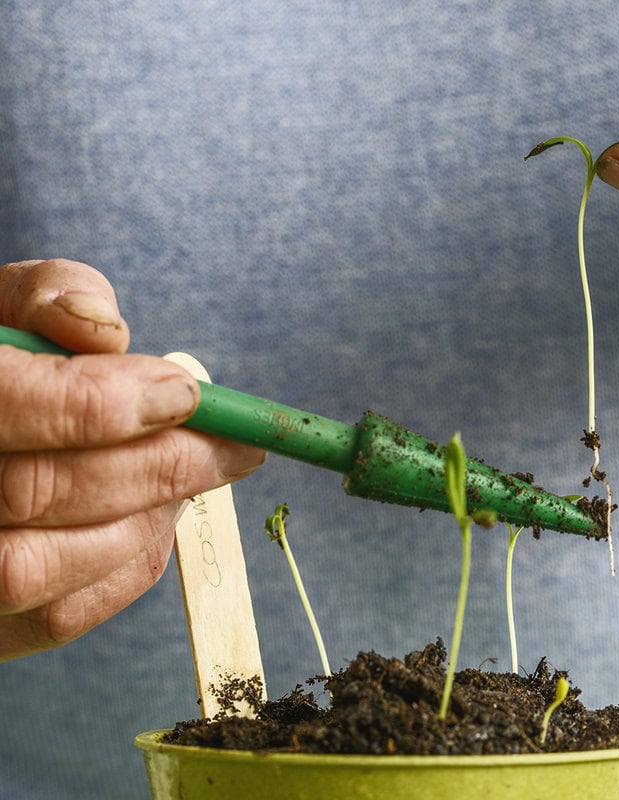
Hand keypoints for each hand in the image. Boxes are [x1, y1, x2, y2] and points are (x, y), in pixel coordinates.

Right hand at [0, 259, 264, 659]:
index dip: (103, 402)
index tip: (187, 392)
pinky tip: (156, 520)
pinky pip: (53, 618)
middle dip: (155, 466)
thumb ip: (44, 297)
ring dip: (142, 521)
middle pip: (34, 492)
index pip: (6, 404)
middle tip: (234, 446)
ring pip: (39, 569)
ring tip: (192, 479)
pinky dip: (126, 567)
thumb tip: (107, 330)